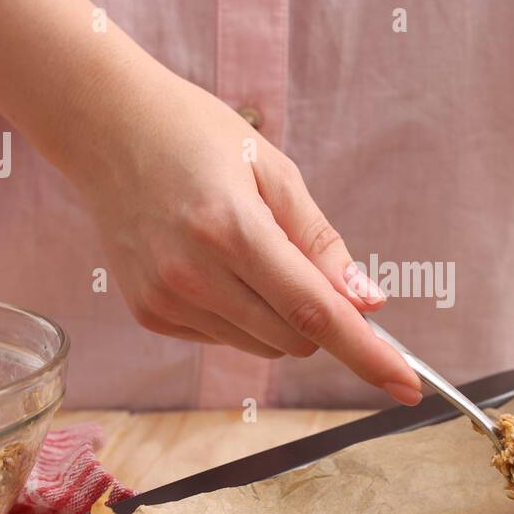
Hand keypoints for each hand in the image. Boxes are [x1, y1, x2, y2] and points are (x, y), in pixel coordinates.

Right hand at [0, 0, 421, 403]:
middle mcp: (192, 274)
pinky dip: (239, 314)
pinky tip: (213, 264)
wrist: (106, 127)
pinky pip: (224, 338)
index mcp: (231, 229)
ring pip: (262, 345)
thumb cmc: (196, 136)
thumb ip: (322, 243)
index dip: (368, 353)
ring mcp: (165, 300)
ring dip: (278, 316)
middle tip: (303, 261)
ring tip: (244, 249)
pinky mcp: (149, 315)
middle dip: (319, 316)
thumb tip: (367, 303)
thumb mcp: (273, 172)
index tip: (407, 386)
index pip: (315, 312)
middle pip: (295, 338)